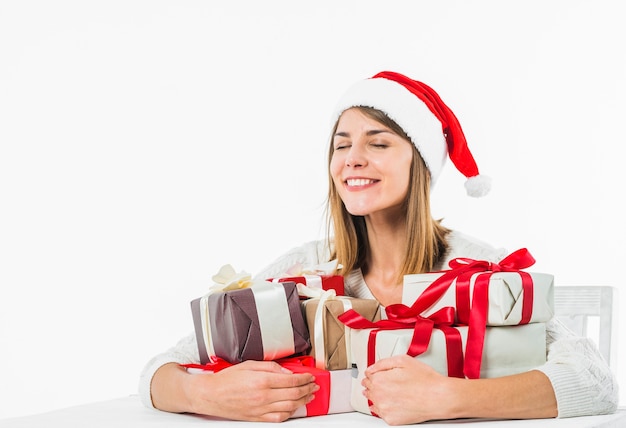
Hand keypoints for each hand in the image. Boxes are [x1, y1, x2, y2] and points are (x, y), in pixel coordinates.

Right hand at [185, 360, 318, 421]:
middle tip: (314, 385)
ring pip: (289, 407)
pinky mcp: (257, 418)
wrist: (211, 395)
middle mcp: (263, 396)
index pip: (292, 380)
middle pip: (294, 394)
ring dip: (303, 401)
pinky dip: (290, 413)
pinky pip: (279, 418)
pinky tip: (294, 408)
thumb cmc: (227, 379)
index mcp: (262, 380)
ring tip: (309, 396)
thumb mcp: (249, 364)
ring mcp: (261, 409)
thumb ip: (270, 367)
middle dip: (307, 389)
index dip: (305, 378)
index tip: (310, 376)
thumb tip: (286, 371)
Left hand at [363, 354, 454, 424]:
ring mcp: (385, 409)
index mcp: (380, 380)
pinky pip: (380, 413)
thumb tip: (372, 367)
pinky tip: (391, 402)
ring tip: (388, 392)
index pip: (367, 376)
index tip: (376, 374)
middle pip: (368, 389)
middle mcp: (379, 396)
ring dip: (377, 396)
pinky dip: (383, 408)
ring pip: (373, 401)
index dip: (372, 373)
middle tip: (383, 382)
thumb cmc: (425, 380)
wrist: (438, 398)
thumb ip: (383, 363)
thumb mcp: (403, 360)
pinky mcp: (391, 420)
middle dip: (374, 384)